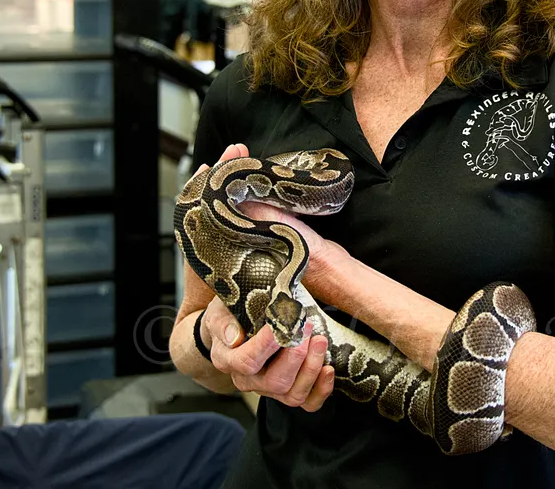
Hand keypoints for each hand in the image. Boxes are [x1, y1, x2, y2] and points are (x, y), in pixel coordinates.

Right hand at [194, 143, 337, 410]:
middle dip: (291, 357)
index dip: (263, 343)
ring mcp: (260, 379)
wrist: (226, 322)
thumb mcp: (231, 241)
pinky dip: (318, 393)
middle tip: (312, 330)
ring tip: (322, 342)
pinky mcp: (284, 389)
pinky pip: (302, 405)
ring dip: (307, 371)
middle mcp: (238, 362)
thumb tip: (235, 150)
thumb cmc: (229, 278)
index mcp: (224, 331)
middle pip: (261, 379)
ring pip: (283, 396)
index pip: (236, 351)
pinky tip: (330, 373)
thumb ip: (233, 195)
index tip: (285, 322)